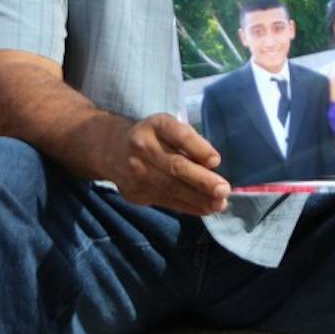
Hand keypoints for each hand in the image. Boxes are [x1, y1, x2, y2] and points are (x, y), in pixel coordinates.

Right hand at [101, 113, 229, 215]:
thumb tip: (212, 166)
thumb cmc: (153, 137)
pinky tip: (205, 208)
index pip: (178, 134)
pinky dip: (188, 206)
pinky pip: (166, 201)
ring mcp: (136, 171)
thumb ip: (188, 142)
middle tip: (223, 190)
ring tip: (219, 204)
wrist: (111, 149)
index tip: (216, 161)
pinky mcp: (134, 192)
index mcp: (155, 124)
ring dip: (198, 199)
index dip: (198, 148)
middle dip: (202, 180)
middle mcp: (142, 146)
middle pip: (175, 166)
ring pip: (171, 188)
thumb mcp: (167, 127)